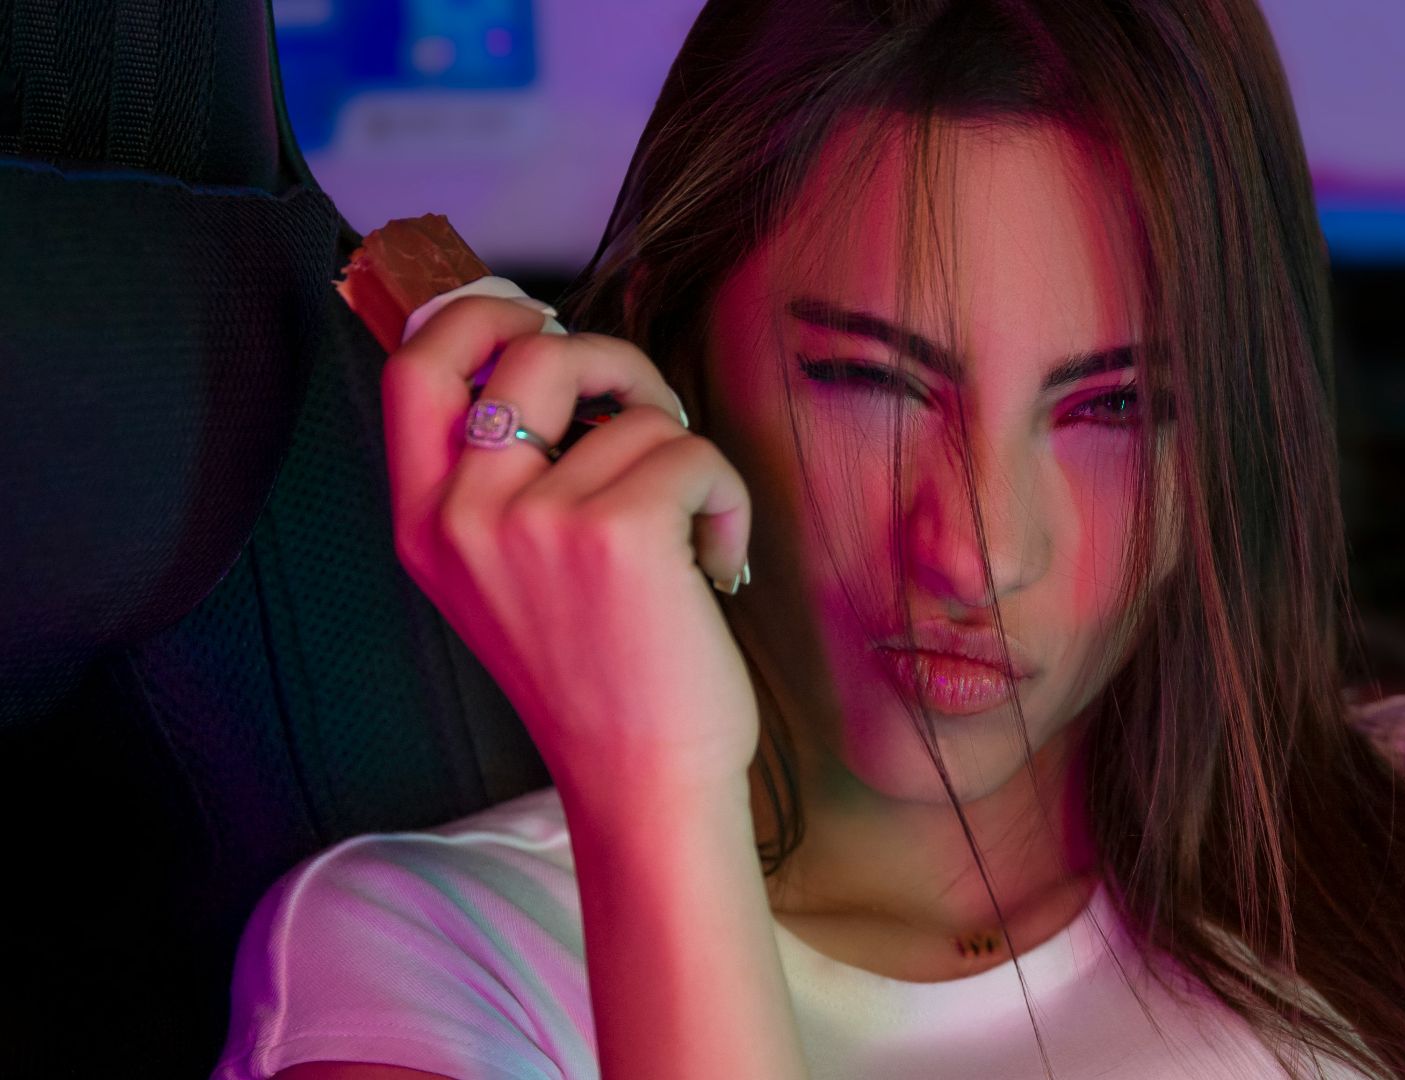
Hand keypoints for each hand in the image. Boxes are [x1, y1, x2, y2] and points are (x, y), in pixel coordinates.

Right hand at [381, 295, 759, 794]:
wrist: (642, 780)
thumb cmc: (597, 675)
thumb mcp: (504, 576)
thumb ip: (501, 478)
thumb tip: (546, 352)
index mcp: (425, 524)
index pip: (415, 367)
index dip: (478, 313)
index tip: (537, 317)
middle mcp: (464, 517)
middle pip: (532, 350)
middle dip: (613, 360)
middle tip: (649, 411)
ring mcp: (535, 523)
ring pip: (633, 408)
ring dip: (683, 457)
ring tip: (688, 533)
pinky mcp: (617, 533)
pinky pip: (690, 449)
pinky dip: (725, 498)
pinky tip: (715, 563)